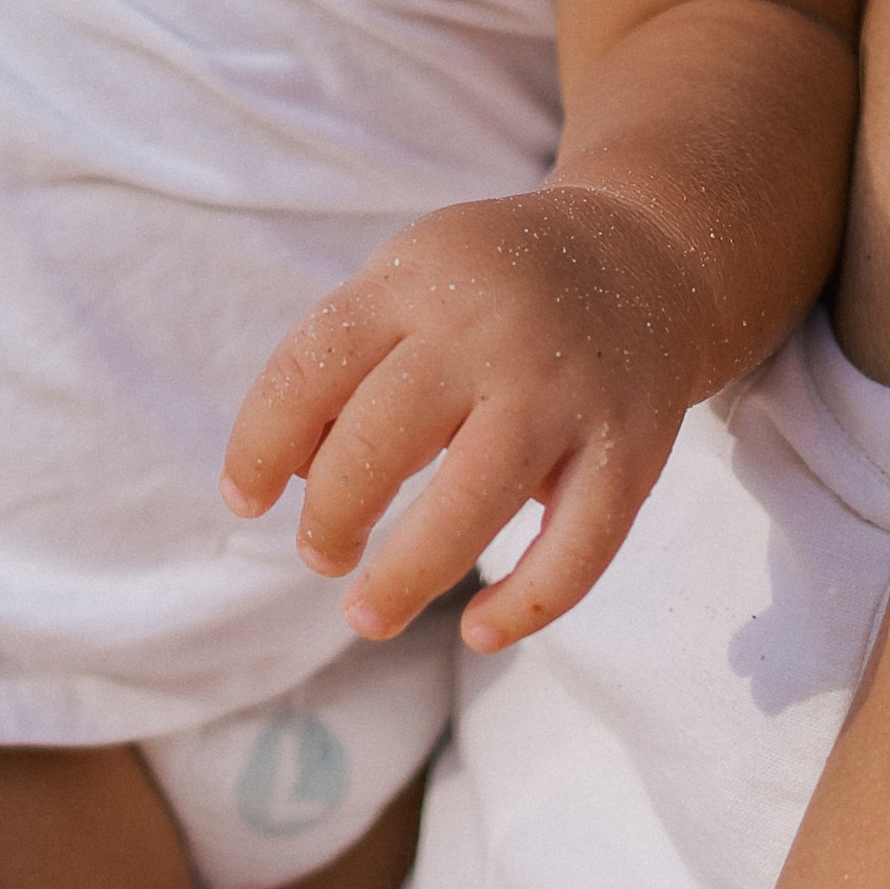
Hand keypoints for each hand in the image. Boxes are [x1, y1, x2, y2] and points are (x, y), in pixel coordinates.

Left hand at [223, 186, 714, 653]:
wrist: (643, 258)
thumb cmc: (491, 289)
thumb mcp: (412, 280)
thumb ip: (351, 361)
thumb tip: (285, 475)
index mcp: (416, 281)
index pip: (312, 366)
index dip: (261, 444)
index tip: (246, 500)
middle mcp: (489, 331)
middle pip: (382, 437)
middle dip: (333, 516)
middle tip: (324, 555)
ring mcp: (564, 391)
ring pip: (473, 500)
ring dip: (407, 575)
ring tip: (366, 614)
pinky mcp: (630, 447)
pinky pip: (579, 545)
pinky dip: (526, 602)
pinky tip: (479, 631)